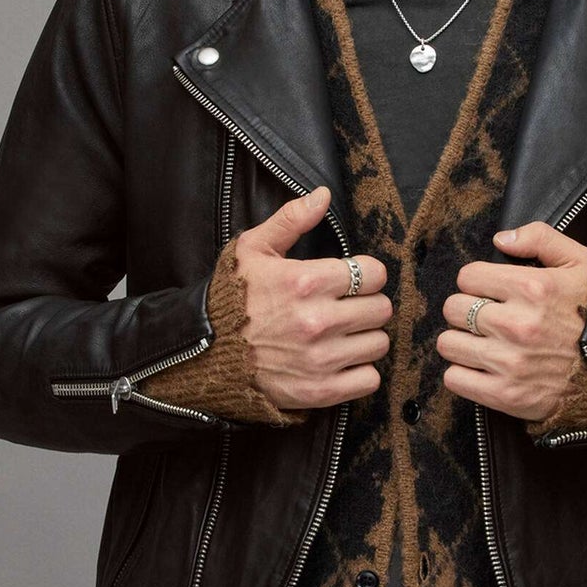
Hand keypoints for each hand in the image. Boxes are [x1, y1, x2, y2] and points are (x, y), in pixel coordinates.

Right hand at [233, 186, 392, 411]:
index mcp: (305, 281)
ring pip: (379, 344)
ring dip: (365, 338)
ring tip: (343, 334)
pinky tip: (341, 360)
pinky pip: (369, 379)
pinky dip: (360, 371)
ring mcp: (320, 359)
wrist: (205, 355)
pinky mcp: (320, 390)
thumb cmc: (231, 298)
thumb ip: (291, 219)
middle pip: (382, 309)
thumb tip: (323, 195)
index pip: (374, 274)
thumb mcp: (253, 249)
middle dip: (368, 305)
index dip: (366, 274)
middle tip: (348, 308)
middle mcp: (317, 321)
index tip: (353, 280)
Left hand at [436, 221, 586, 420]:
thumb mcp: (580, 263)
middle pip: (453, 308)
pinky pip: (455, 379)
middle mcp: (518, 325)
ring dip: (461, 342)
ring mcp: (511, 363)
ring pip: (448, 344)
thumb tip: (501, 239)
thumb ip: (541, 238)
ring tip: (482, 343)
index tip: (490, 292)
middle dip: (465, 310)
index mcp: (533, 288)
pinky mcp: (507, 395)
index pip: (468, 277)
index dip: (477, 282)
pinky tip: (482, 368)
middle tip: (485, 318)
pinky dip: (463, 374)